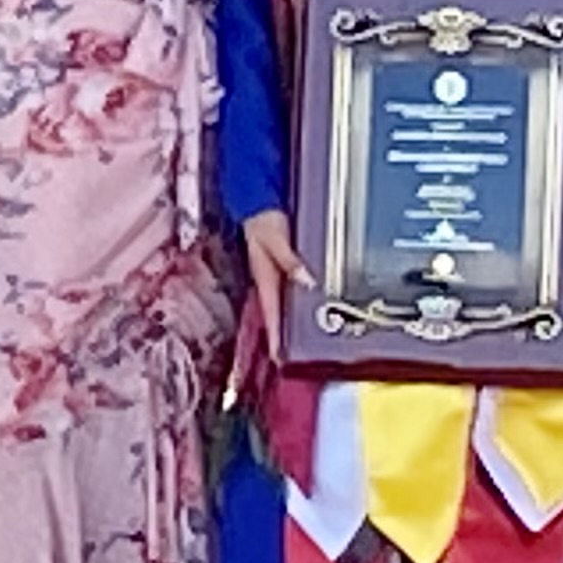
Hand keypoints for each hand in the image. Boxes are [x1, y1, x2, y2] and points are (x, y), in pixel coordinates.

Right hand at [239, 209, 311, 350]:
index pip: (270, 314)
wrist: (256, 201)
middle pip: (275, 316)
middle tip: (288, 361)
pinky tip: (305, 311)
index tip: (278, 359)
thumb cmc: (264, 220)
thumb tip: (306, 281)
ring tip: (297, 345)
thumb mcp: (276, 239)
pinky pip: (287, 293)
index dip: (274, 337)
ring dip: (287, 325)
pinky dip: (294, 305)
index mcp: (264, 277)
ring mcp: (273, 275)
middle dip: (280, 339)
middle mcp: (268, 280)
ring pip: (281, 306)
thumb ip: (290, 260)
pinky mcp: (280, 268)